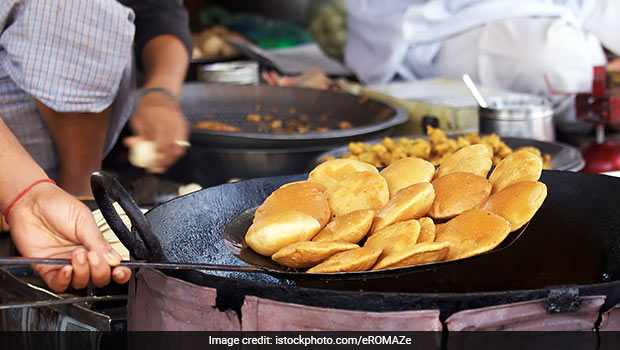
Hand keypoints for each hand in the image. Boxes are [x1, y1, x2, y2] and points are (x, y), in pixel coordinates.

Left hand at [7, 182, 130, 291]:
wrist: (31, 201)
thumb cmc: (58, 205)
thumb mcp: (84, 220)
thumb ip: (98, 242)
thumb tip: (114, 259)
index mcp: (95, 245)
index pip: (113, 265)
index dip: (120, 272)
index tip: (120, 271)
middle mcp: (83, 257)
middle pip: (99, 278)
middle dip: (100, 271)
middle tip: (92, 256)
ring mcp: (65, 264)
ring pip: (81, 283)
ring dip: (83, 272)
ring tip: (77, 254)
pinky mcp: (47, 269)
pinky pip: (59, 285)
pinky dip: (64, 280)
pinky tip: (66, 268)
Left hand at [124, 92, 188, 173]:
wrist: (162, 94)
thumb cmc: (148, 106)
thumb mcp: (138, 119)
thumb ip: (137, 133)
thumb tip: (131, 145)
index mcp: (161, 121)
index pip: (161, 145)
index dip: (157, 159)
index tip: (150, 166)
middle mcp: (173, 124)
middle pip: (172, 149)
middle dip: (165, 163)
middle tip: (156, 169)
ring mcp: (181, 126)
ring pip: (180, 148)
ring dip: (171, 159)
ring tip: (163, 166)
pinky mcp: (185, 127)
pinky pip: (183, 144)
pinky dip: (176, 152)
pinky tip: (169, 157)